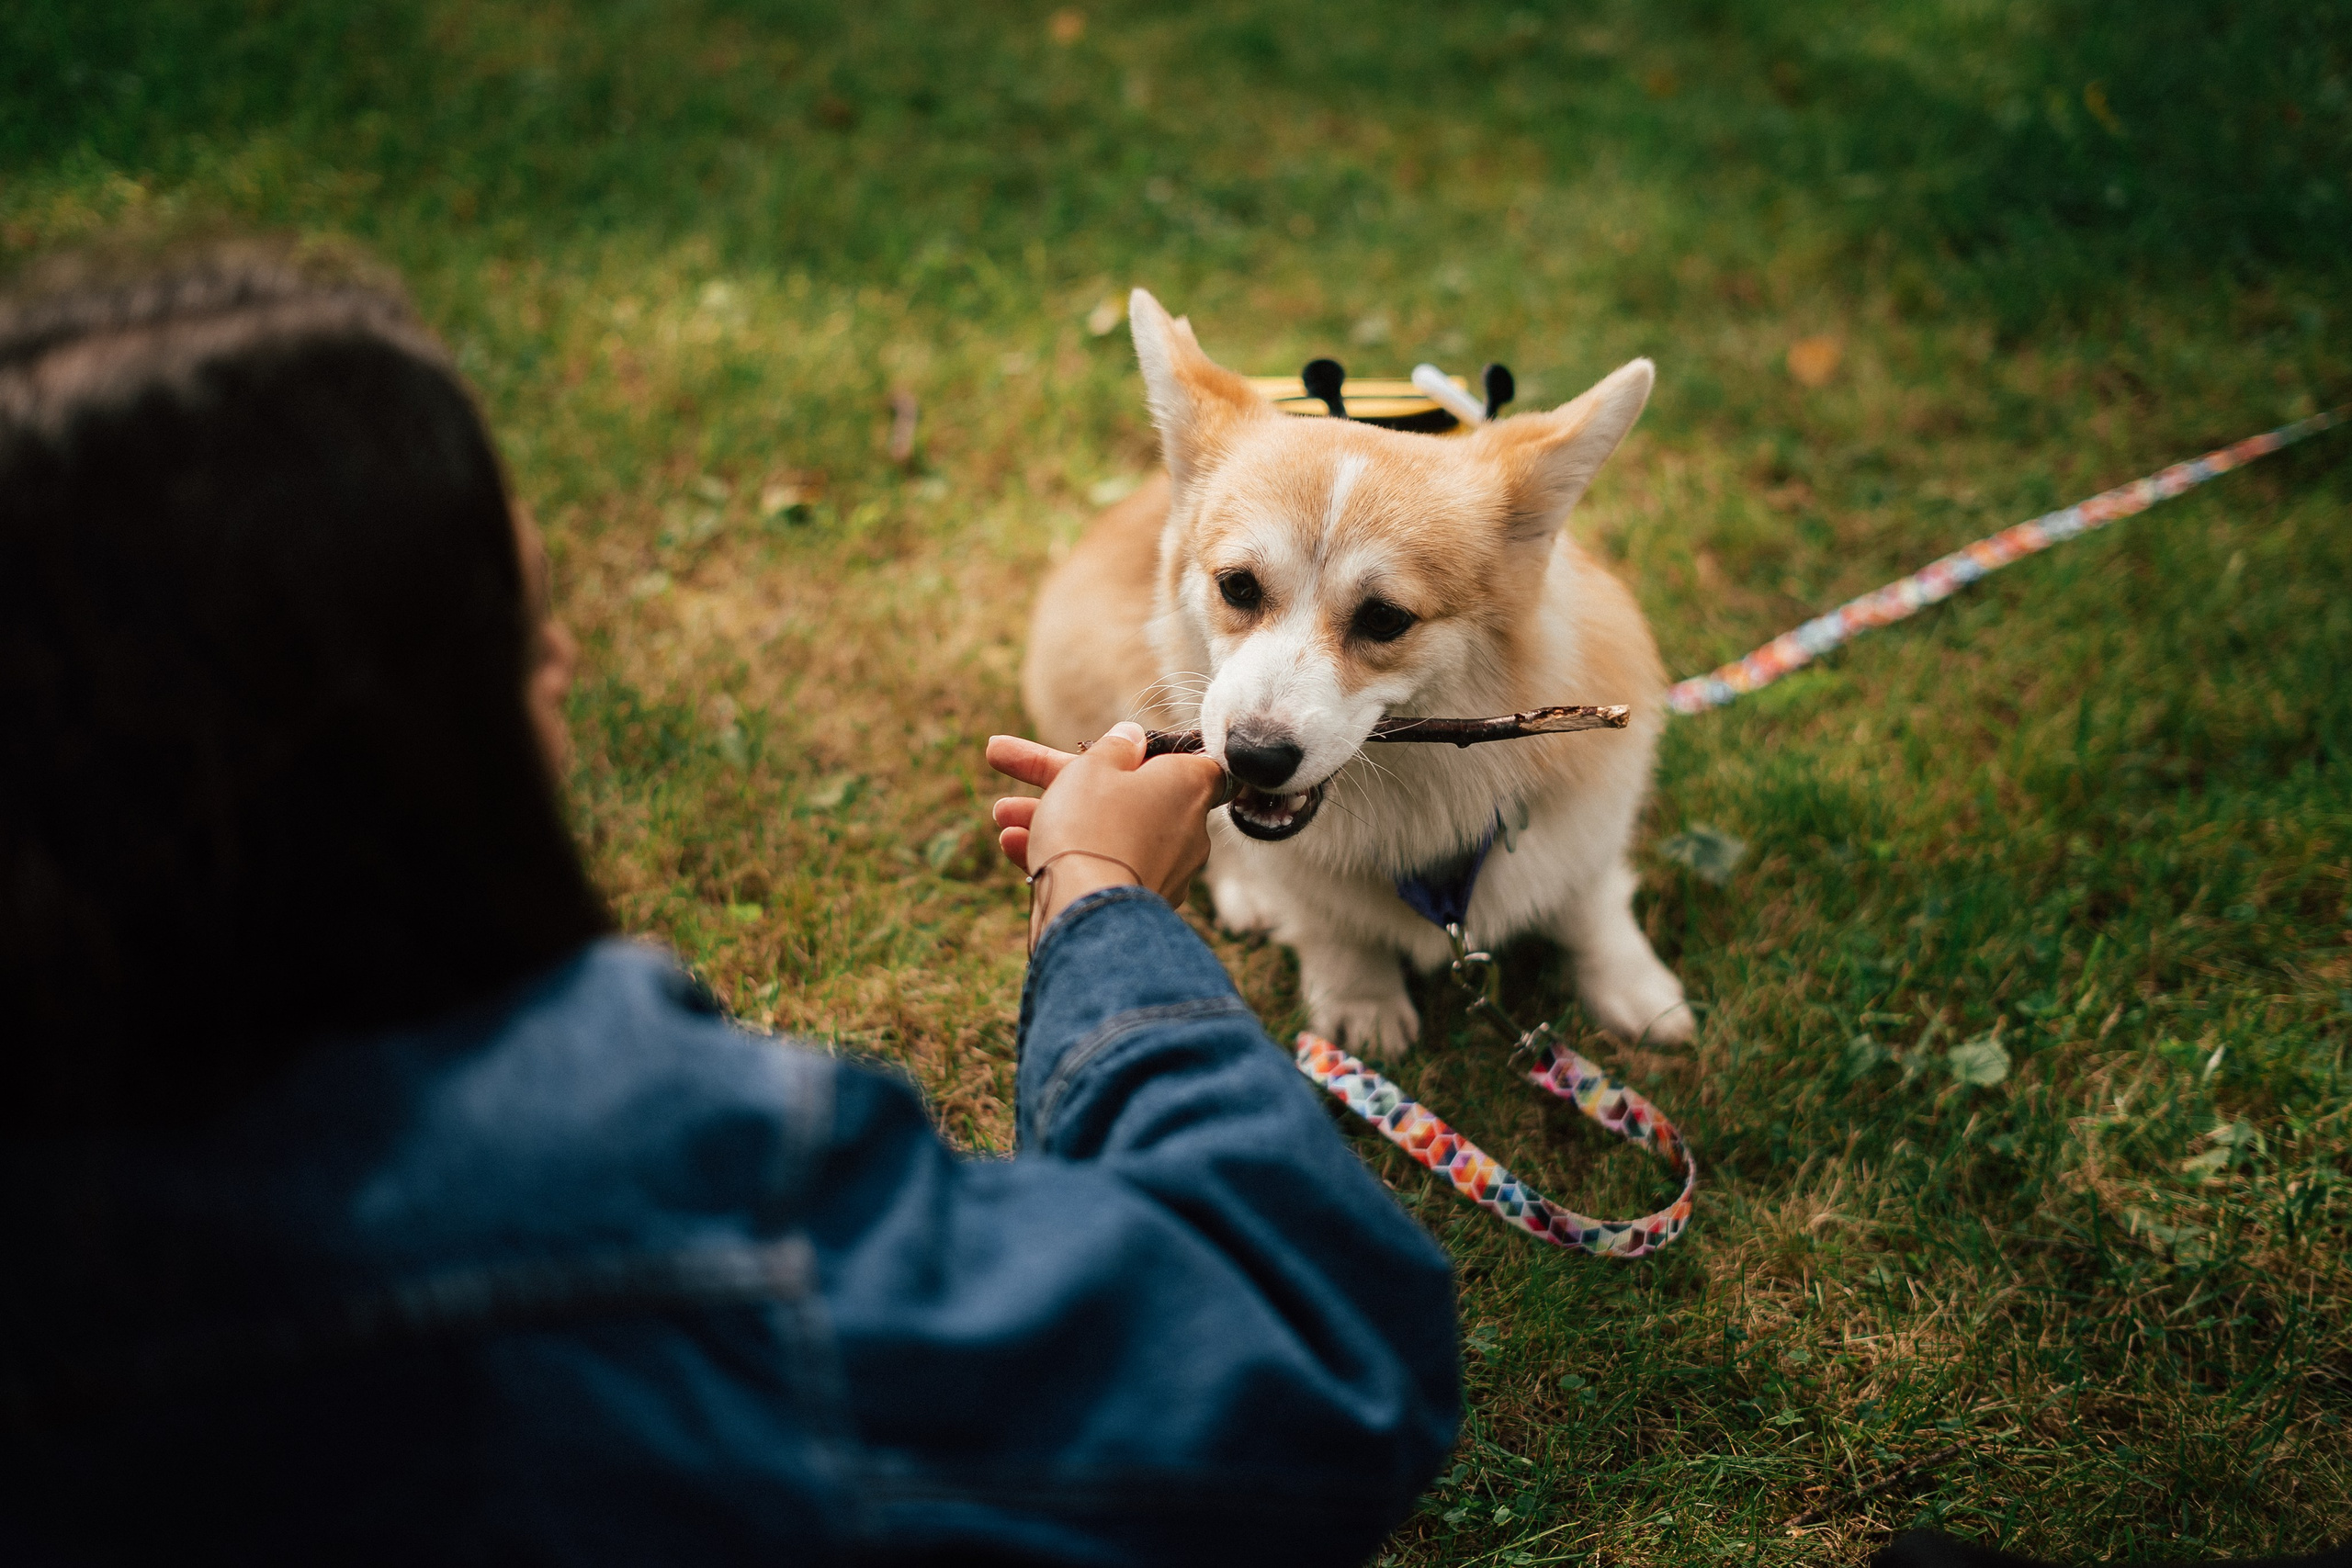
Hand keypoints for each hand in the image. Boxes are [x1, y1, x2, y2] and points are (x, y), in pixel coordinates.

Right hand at [986, 723, 1224, 934]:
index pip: (1198, 763)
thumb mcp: (1094, 767)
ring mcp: (1165, 869)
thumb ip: (1114, 747)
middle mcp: (1187, 830)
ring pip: (1107, 831)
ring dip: (1052, 818)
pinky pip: (1102, 866)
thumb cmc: (1094, 824)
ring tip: (1001, 815)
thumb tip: (1132, 737)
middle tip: (1011, 761)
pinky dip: (1064, 854)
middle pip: (1127, 793)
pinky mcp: (1138, 900)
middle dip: (1065, 780)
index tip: (1132, 750)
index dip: (1162, 754)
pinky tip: (1014, 844)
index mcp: (1188, 786)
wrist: (1086, 908)